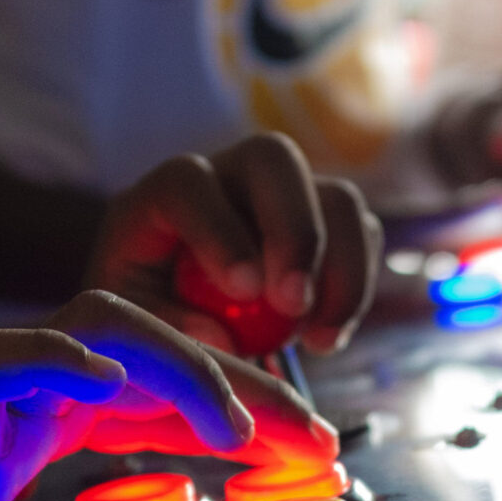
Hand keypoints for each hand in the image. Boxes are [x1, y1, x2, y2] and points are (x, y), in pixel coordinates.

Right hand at [0, 291, 334, 500]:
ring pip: (96, 332)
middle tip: (317, 442)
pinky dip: (46, 361)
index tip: (316, 453)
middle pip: (156, 351)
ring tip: (240, 429)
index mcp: (53, 419)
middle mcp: (28, 391)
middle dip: (245, 388)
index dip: (249, 411)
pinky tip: (98, 382)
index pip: (170, 395)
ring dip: (179, 369)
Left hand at [86, 132, 383, 354]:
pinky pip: (362, 235)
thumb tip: (223, 339)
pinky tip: (326, 338)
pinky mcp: (325, 221)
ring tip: (321, 341)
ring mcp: (284, 194)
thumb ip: (169, 328)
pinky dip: (355, 288)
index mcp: (166, 192)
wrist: (175, 307)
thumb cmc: (147, 312)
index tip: (242, 290)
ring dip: (343, 269)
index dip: (219, 229)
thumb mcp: (139, 326)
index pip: (189, 182)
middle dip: (295, 231)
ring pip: (336, 197)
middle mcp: (228, 176)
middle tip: (294, 307)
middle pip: (274, 159)